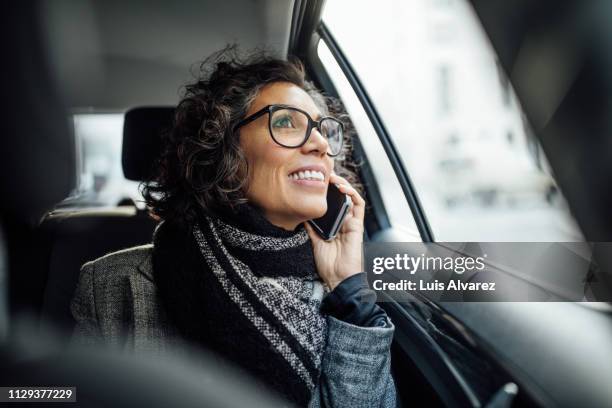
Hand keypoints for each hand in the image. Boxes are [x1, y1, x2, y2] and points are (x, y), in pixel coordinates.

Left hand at [304, 173, 364, 289]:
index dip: (326, 192)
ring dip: (343, 184)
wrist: (339, 279)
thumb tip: (302, 215)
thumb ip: (311, 228)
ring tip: (332, 177)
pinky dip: (352, 193)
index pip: (331, 204)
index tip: (315, 182)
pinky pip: (358, 204)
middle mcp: (344, 222)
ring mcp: (351, 222)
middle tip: (323, 174)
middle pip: (341, 197)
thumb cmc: (329, 265)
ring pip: (350, 197)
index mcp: (334, 225)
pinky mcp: (357, 225)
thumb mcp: (315, 243)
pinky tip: (342, 188)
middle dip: (334, 184)